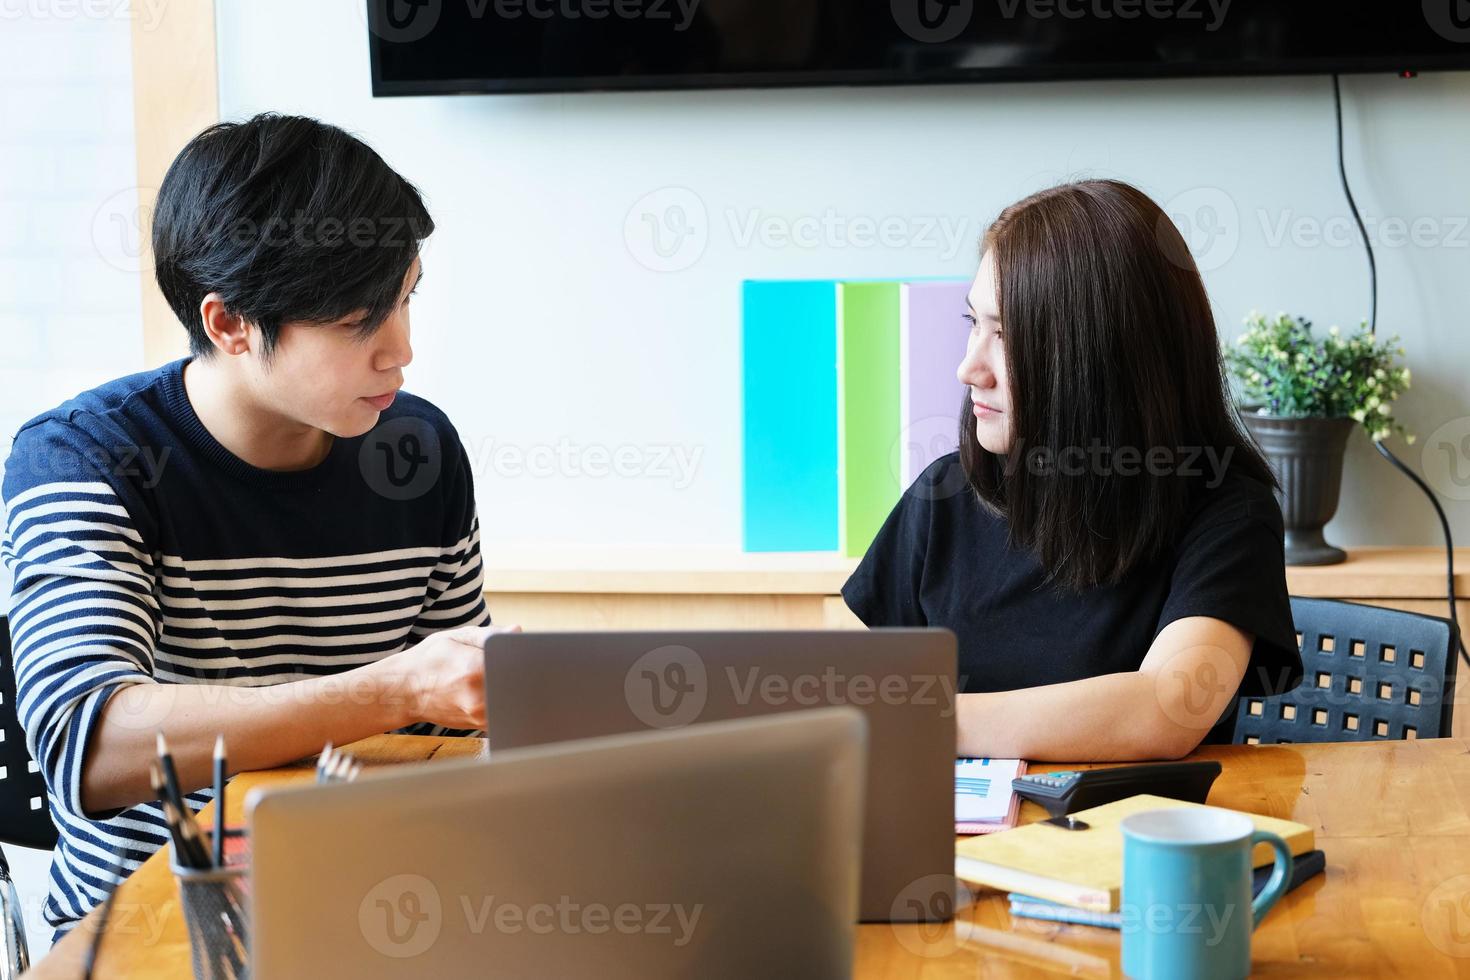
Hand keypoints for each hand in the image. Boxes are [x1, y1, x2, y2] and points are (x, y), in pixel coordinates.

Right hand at [386, 624, 521, 729]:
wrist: (404, 692)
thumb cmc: (429, 660)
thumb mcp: (456, 637)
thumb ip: (489, 634)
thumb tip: (517, 632)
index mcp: (475, 668)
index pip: (518, 664)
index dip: (531, 658)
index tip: (538, 655)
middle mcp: (478, 696)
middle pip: (521, 686)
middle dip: (528, 675)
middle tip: (534, 667)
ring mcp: (478, 714)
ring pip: (515, 703)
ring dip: (520, 691)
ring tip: (515, 679)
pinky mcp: (479, 726)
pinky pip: (505, 715)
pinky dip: (509, 704)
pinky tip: (504, 693)